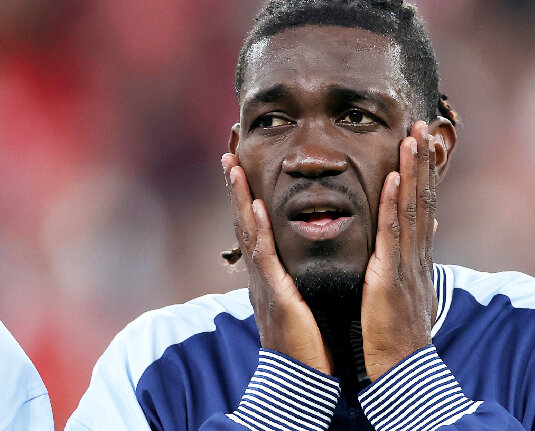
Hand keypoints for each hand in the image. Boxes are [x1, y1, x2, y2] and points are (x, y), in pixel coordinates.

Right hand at [221, 153, 332, 374]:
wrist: (300, 376)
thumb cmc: (306, 341)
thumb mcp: (298, 301)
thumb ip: (295, 279)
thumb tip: (299, 260)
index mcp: (269, 275)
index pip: (254, 229)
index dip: (247, 199)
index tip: (242, 170)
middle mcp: (260, 275)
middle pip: (243, 224)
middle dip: (235, 190)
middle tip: (229, 157)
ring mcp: (264, 283)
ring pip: (247, 233)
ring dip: (239, 199)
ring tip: (232, 167)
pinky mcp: (275, 295)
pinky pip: (264, 257)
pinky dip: (257, 231)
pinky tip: (254, 206)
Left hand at [361, 121, 437, 381]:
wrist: (401, 368)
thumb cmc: (397, 331)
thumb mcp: (407, 290)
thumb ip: (412, 259)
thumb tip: (427, 232)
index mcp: (416, 256)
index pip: (422, 206)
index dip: (423, 173)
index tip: (421, 142)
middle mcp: (417, 254)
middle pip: (422, 198)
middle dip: (422, 160)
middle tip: (422, 123)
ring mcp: (407, 263)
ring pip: (413, 208)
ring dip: (413, 170)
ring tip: (413, 136)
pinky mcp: (391, 276)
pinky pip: (394, 234)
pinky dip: (395, 204)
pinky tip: (395, 177)